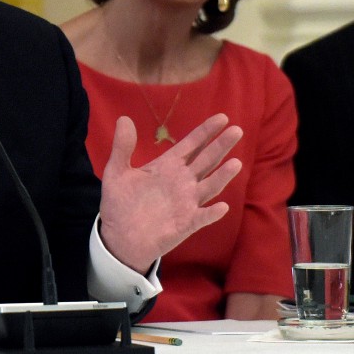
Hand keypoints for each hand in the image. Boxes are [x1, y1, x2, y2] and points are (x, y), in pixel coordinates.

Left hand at [98, 113, 242, 273]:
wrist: (119, 236)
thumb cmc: (120, 203)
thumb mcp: (117, 172)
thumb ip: (122, 147)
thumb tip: (124, 119)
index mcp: (167, 166)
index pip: (191, 145)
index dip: (206, 131)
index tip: (222, 117)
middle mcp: (181, 181)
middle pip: (206, 160)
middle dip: (221, 145)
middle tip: (237, 130)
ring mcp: (186, 202)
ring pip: (209, 186)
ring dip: (222, 176)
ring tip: (235, 163)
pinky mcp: (185, 223)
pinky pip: (201, 217)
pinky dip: (211, 213)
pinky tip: (222, 207)